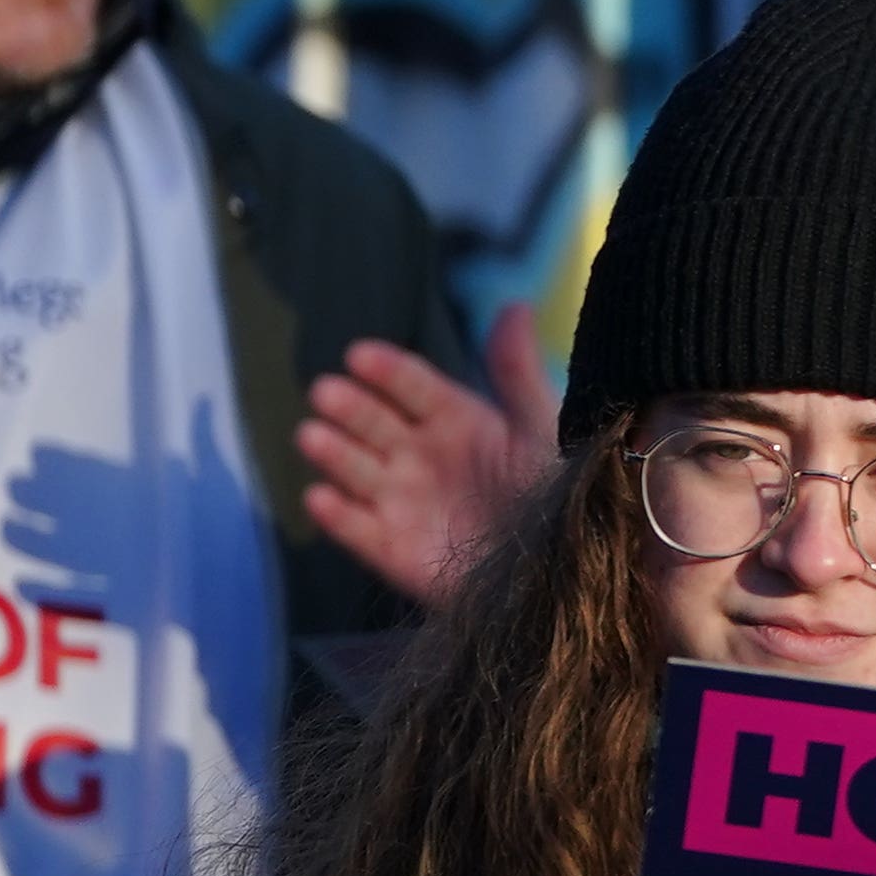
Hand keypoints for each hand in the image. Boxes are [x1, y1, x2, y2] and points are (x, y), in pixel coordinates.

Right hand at [300, 305, 557, 606]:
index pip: (414, 386)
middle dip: (350, 408)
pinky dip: (337, 517)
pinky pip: (359, 531)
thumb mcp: (543, 429)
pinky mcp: (393, 550)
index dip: (388, 371)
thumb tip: (512, 305)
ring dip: (333, 454)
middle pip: (375, 424)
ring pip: (357, 471)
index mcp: (457, 420)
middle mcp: (421, 456)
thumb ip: (519, 372)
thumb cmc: (558, 495)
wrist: (564, 570)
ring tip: (312, 435)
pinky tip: (321, 498)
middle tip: (326, 391)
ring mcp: (403, 502)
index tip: (360, 354)